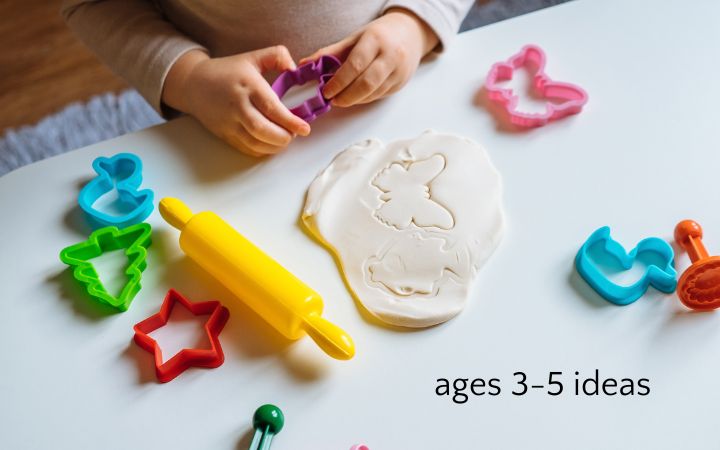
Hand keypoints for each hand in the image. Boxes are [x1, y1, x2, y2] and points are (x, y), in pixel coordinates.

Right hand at [162, 46, 310, 156]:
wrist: (193, 84)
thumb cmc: (227, 71)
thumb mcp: (252, 57)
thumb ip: (276, 56)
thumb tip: (294, 68)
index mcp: (248, 85)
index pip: (271, 107)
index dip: (290, 121)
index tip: (304, 128)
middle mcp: (237, 105)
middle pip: (263, 130)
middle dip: (284, 137)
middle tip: (294, 134)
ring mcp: (229, 122)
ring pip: (255, 143)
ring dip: (275, 146)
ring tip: (284, 139)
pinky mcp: (225, 134)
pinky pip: (246, 149)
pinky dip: (262, 151)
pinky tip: (271, 144)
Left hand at [302, 9, 438, 107]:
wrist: (410, 34)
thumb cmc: (379, 35)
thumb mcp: (354, 38)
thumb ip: (331, 53)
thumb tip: (306, 64)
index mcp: (376, 40)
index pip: (355, 65)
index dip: (339, 82)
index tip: (326, 91)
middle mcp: (391, 56)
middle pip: (366, 83)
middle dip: (347, 96)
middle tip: (333, 100)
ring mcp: (399, 71)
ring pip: (373, 93)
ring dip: (355, 99)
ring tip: (341, 99)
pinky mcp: (401, 83)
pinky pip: (379, 96)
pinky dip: (364, 99)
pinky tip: (355, 96)